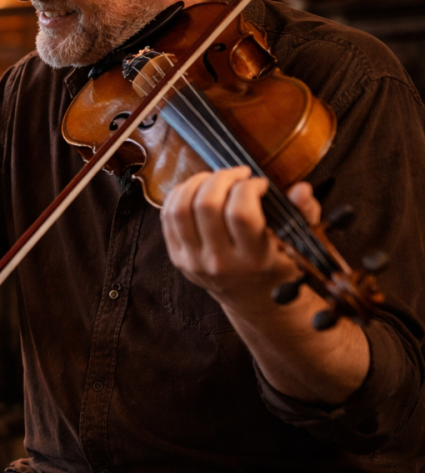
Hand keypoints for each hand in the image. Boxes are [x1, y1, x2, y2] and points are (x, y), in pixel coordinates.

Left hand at [161, 166, 320, 310]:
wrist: (250, 297)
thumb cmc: (276, 263)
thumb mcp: (297, 243)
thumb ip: (304, 213)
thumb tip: (300, 189)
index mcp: (253, 259)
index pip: (240, 214)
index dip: (248, 188)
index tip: (259, 184)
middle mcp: (220, 262)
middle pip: (206, 205)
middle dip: (222, 178)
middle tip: (237, 174)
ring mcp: (193, 260)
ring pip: (181, 208)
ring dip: (197, 182)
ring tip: (216, 178)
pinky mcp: (176, 256)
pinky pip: (167, 216)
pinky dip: (179, 194)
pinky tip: (198, 188)